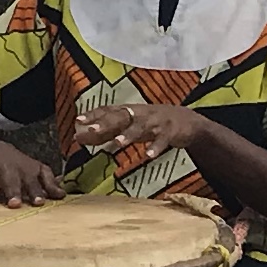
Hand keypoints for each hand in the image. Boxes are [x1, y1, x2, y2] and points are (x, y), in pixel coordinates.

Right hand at [0, 141, 58, 206]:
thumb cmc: (18, 165)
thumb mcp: (36, 169)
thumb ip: (48, 182)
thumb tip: (63, 195)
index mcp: (25, 173)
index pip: (33, 184)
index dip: (36, 192)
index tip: (39, 202)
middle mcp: (9, 173)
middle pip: (12, 184)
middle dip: (13, 193)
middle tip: (14, 204)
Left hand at [76, 98, 216, 162]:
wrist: (188, 122)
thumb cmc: (153, 124)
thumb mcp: (129, 126)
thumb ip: (106, 133)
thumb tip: (79, 136)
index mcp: (129, 112)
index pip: (108, 111)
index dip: (93, 115)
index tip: (78, 121)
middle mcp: (140, 114)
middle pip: (120, 117)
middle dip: (106, 123)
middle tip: (91, 130)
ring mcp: (156, 122)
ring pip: (140, 127)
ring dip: (128, 135)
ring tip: (117, 143)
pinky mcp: (170, 132)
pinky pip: (162, 140)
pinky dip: (156, 147)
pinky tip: (149, 155)